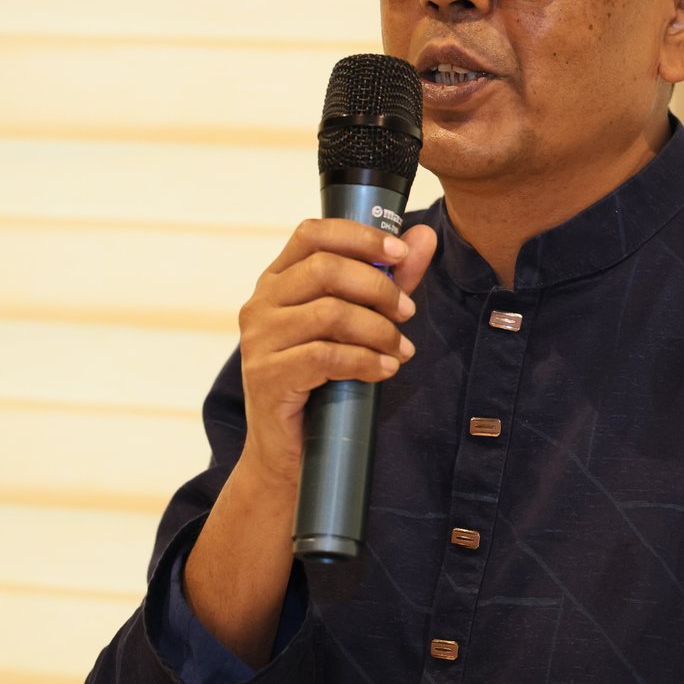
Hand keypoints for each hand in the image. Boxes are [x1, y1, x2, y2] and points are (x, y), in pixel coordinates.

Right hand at [235, 219, 437, 491]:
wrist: (288, 451)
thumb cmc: (324, 380)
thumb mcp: (361, 321)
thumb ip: (389, 278)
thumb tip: (424, 237)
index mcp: (277, 279)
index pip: (312, 232)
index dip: (359, 235)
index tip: (400, 251)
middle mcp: (261, 302)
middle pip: (325, 268)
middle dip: (378, 287)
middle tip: (407, 312)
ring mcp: (258, 339)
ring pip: (329, 313)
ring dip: (378, 330)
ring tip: (400, 350)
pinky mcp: (266, 375)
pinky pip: (325, 356)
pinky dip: (365, 361)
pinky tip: (385, 370)